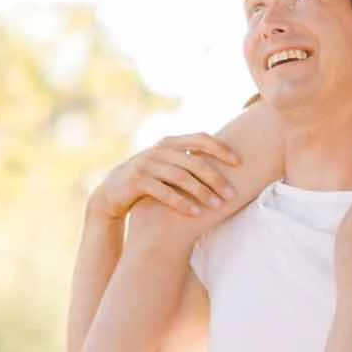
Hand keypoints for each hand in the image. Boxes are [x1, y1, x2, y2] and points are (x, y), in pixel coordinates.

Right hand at [91, 130, 243, 224]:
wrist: (112, 193)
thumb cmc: (148, 180)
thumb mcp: (166, 165)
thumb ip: (187, 160)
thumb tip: (224, 162)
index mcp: (170, 142)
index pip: (200, 138)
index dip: (220, 148)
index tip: (239, 162)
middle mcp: (159, 150)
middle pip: (194, 161)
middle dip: (215, 178)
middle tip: (232, 194)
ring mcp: (146, 164)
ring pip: (181, 177)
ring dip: (202, 192)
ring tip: (217, 206)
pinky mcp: (137, 181)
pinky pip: (164, 191)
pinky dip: (182, 202)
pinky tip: (196, 213)